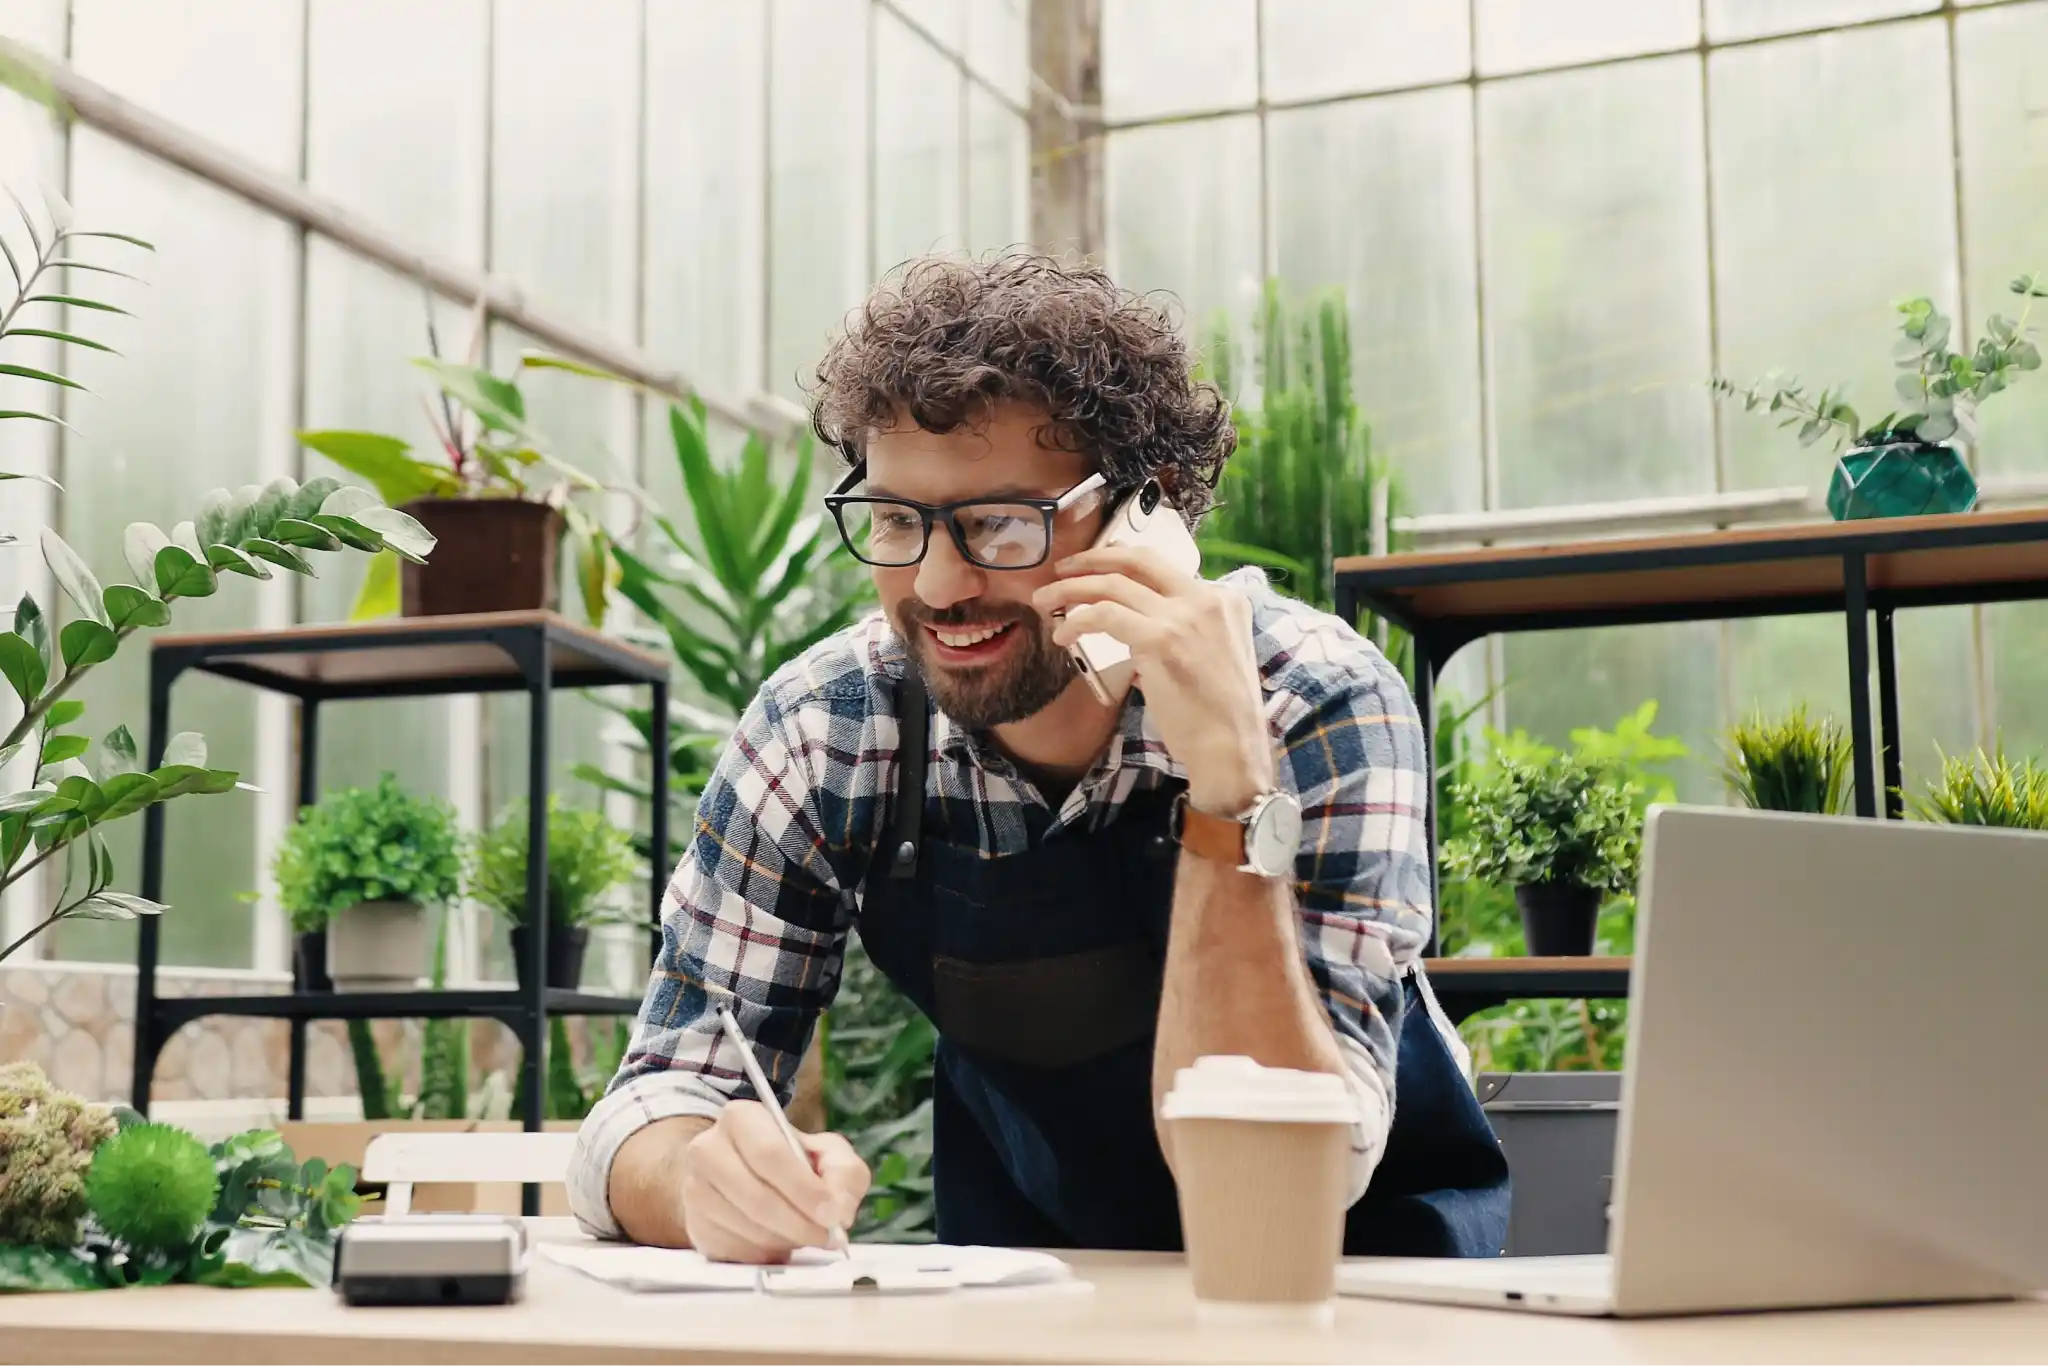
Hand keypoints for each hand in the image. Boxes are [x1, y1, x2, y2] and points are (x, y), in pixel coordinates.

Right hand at [678, 1102, 870, 1262]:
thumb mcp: (827, 1154)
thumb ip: (843, 1174)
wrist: (744, 1178)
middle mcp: (708, 1149)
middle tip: (827, 1237)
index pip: (770, 1154)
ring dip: (785, 1240)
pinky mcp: (695, 1226)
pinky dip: (765, 1254)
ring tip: (805, 1235)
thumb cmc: (791, 1163)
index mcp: (741, 1118)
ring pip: (747, 1228)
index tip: (831, 1214)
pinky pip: (735, 1251)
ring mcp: (695, 1190)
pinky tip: (779, 1242)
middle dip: (799, 1224)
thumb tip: (839, 1211)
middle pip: (757, 1197)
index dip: (804, 1189)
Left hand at [1034, 544, 1276, 812]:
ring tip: (1044, 600)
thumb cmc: (1219, 716)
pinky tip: (1063, 636)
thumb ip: (1182, 633)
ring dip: (1071, 589)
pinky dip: (1076, 621)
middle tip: (1062, 569)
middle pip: (1138, 560)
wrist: (1232, 748)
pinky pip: (1104, 615)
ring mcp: (1184, 616)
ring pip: (1113, 584)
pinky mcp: (1160, 639)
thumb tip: (1138, 630)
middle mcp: (1206, 598)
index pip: (1163, 568)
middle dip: (1093, 559)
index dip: (1122, 563)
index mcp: (1224, 599)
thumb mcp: (1213, 656)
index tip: (1096, 569)